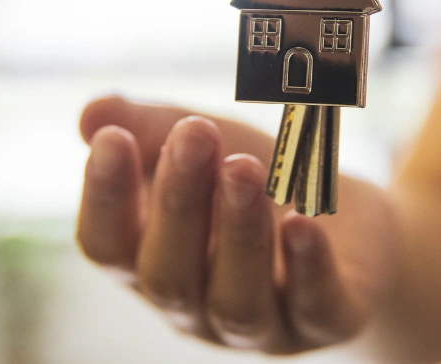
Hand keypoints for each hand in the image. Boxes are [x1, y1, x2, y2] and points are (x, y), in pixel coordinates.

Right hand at [76, 96, 395, 353]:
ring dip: (238, 233)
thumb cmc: (258, 184)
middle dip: (179, 203)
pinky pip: (315, 305)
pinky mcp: (326, 319)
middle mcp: (196, 306)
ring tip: (245, 169)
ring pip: (236, 299)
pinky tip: (303, 220)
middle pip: (169, 274)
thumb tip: (91, 114)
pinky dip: (307, 264)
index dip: (105, 197)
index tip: (114, 139)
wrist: (349, 225)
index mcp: (151, 264)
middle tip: (196, 135)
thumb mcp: (208, 149)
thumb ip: (151, 128)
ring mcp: (260, 325)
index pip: (107, 247)